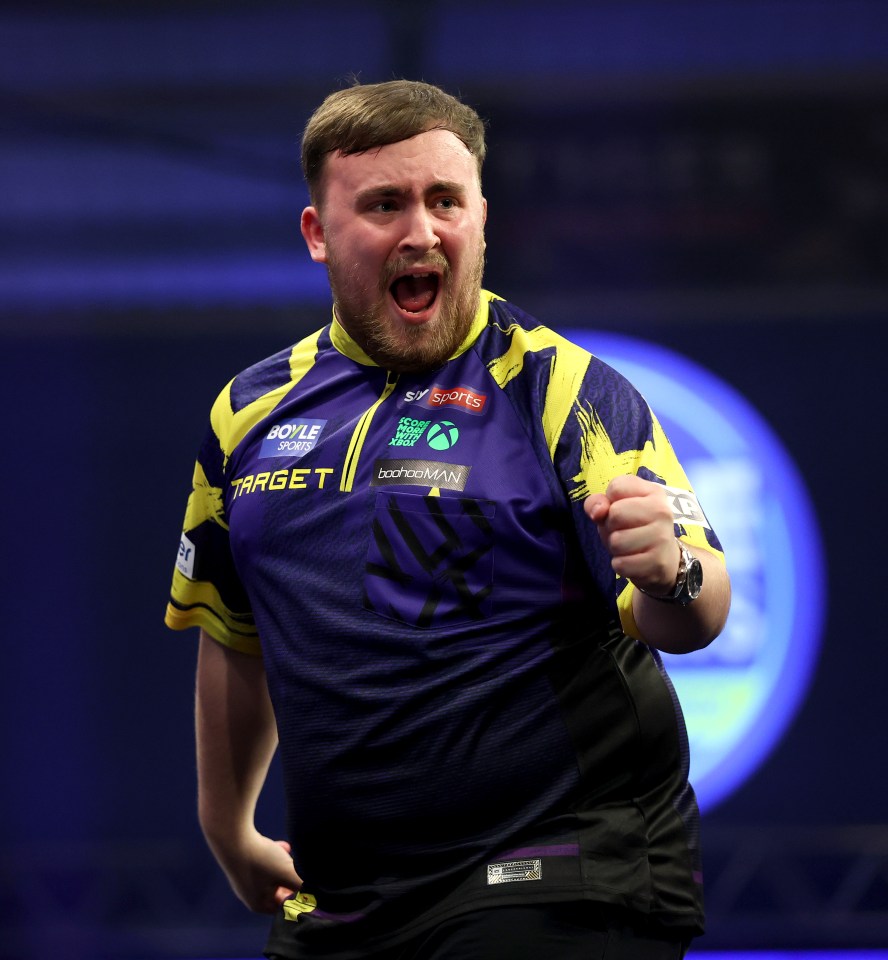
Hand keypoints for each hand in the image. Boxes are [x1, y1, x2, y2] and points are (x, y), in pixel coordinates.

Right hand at [212, 830, 301, 913]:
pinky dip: (275, 856)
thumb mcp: (286, 872)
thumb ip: (302, 884)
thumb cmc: (260, 859)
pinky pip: (264, 863)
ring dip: (284, 865)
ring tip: (292, 855)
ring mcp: (244, 877)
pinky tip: (283, 846)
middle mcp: (249, 894)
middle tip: (299, 869)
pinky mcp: (243, 862)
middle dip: (291, 879)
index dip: (298, 897)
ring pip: (272, 874)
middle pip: (278, 890)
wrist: (232, 837)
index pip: (284, 907)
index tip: (309, 885)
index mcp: (259, 904)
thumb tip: (315, 892)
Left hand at [584, 475, 679, 596]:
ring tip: (629, 546)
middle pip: (615, 515)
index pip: (616, 488)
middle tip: (624, 531)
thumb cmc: (635, 528)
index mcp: (653, 492)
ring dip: (615, 548)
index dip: (610, 502)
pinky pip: (620, 564)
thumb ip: (597, 502)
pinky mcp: (658, 563)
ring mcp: (662, 537)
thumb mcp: (615, 508)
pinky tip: (634, 560)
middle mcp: (662, 511)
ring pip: (616, 542)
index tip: (623, 511)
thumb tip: (597, 512)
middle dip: (611, 527)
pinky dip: (621, 565)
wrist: (664, 558)